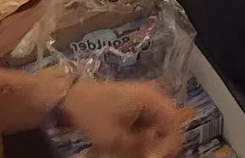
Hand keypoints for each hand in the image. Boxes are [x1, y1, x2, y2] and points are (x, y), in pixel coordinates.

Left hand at [58, 79, 185, 157]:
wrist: (70, 97)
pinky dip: (141, 133)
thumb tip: (153, 153)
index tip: (152, 156)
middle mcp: (153, 94)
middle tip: (145, 155)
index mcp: (152, 98)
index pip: (174, 123)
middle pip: (168, 122)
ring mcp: (144, 97)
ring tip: (135, 150)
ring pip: (158, 123)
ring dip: (149, 139)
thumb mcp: (115, 138)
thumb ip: (140, 146)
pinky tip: (128, 142)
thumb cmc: (92, 114)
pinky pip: (147, 120)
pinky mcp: (135, 102)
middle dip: (159, 142)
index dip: (167, 144)